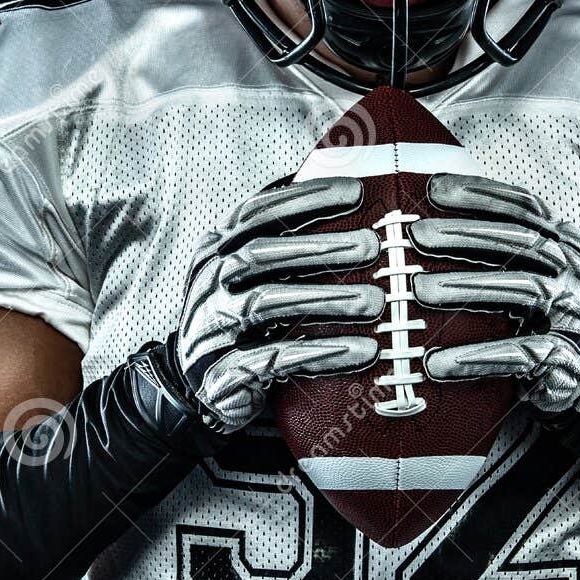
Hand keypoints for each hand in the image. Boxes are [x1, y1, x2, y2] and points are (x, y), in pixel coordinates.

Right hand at [166, 176, 384, 433]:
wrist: (206, 387)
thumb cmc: (246, 323)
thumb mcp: (257, 279)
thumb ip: (288, 246)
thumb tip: (351, 196)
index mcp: (216, 251)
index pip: (256, 214)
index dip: (303, 199)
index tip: (355, 192)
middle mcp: (208, 285)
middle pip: (259, 254)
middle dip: (318, 247)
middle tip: (370, 246)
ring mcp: (209, 328)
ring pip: (264, 303)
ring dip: (324, 298)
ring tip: (373, 301)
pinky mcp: (220, 374)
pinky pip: (271, 360)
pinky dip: (317, 353)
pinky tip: (359, 350)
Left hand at [408, 174, 579, 451]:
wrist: (573, 378)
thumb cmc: (529, 317)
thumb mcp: (515, 273)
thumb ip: (486, 246)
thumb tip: (414, 219)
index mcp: (561, 242)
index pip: (524, 207)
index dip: (481, 194)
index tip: (433, 189)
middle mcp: (573, 272)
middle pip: (521, 241)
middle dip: (465, 234)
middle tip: (416, 235)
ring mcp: (575, 314)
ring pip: (524, 289)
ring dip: (468, 287)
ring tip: (419, 292)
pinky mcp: (569, 359)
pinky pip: (525, 352)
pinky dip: (480, 355)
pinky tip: (438, 362)